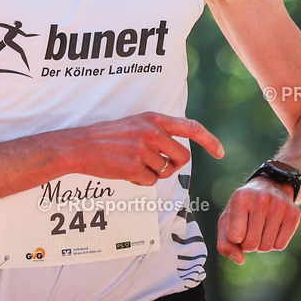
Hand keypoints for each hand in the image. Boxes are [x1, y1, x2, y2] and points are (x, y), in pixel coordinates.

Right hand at [70, 112, 224, 184]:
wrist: (81, 146)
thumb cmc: (109, 137)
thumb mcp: (136, 123)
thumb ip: (159, 131)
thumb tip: (181, 150)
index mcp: (154, 119)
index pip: (191, 127)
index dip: (209, 140)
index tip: (220, 152)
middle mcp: (151, 131)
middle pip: (183, 158)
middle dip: (174, 166)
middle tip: (157, 165)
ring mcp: (143, 149)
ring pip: (165, 171)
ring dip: (152, 173)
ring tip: (133, 163)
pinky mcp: (134, 166)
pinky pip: (150, 181)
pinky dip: (140, 180)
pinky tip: (125, 170)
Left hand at [217, 177, 300, 264]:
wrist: (269, 188)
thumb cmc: (243, 209)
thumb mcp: (227, 221)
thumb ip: (224, 244)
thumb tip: (240, 260)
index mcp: (240, 197)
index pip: (234, 237)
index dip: (235, 238)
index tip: (238, 227)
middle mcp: (261, 198)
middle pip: (251, 244)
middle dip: (248, 243)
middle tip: (250, 228)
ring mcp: (280, 204)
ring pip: (266, 247)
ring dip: (261, 244)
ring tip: (261, 227)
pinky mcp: (294, 213)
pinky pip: (280, 246)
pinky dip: (274, 243)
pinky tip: (273, 228)